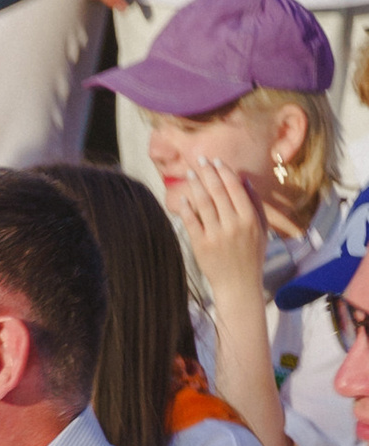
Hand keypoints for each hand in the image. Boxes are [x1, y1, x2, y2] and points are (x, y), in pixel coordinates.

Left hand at [162, 154, 270, 309]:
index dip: (224, 172)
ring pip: (203, 204)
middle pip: (218, 192)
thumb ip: (255, 203)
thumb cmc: (251, 255)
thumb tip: (244, 180)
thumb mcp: (261, 229)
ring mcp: (216, 236)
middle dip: (208, 173)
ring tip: (190, 174)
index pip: (235, 188)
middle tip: (200, 160)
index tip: (216, 161)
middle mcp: (233, 225)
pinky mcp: (201, 246)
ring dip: (196, 186)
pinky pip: (191, 222)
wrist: (238, 285)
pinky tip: (183, 198)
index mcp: (249, 218)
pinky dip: (186, 209)